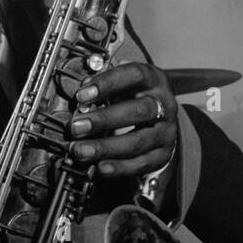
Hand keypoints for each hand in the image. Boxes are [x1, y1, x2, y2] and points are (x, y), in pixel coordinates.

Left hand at [68, 61, 177, 179]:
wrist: (160, 117)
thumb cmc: (134, 96)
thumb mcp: (123, 84)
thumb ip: (103, 88)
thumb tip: (80, 96)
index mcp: (153, 80)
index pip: (134, 76)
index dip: (107, 83)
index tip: (82, 94)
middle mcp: (164, 105)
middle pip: (138, 111)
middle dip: (103, 119)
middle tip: (76, 126)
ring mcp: (166, 131)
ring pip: (138, 141)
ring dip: (105, 147)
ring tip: (81, 150)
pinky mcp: (162, 154)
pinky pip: (141, 163)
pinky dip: (119, 167)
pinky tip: (100, 166)